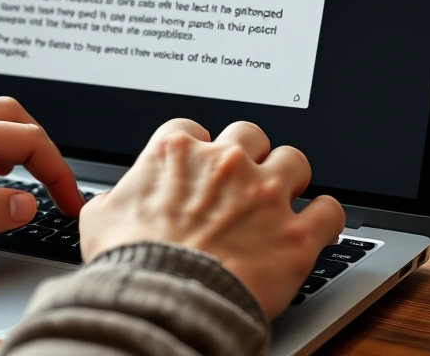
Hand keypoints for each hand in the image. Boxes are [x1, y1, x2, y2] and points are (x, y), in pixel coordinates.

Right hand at [79, 119, 344, 318]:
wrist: (163, 302)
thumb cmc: (130, 263)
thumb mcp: (99, 220)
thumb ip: (112, 200)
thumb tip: (109, 204)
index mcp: (177, 153)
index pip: (192, 128)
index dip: (198, 148)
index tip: (199, 166)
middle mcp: (225, 162)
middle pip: (250, 133)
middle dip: (249, 154)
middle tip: (244, 180)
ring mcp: (265, 194)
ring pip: (295, 160)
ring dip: (290, 177)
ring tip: (284, 197)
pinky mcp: (295, 234)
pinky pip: (329, 211)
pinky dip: (326, 217)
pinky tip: (318, 225)